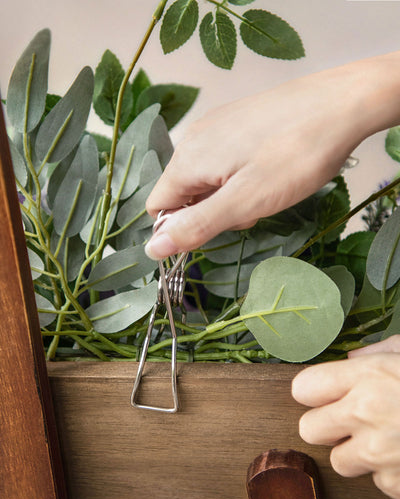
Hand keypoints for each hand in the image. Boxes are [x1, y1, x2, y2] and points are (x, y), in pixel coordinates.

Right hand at [145, 52, 399, 258]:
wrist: (341, 103)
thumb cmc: (295, 156)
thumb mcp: (245, 201)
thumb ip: (197, 226)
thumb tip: (153, 249)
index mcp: (188, 159)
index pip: (158, 208)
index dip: (182, 227)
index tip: (220, 228)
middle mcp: (194, 138)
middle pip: (183, 193)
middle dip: (212, 212)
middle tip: (253, 209)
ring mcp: (216, 125)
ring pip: (206, 178)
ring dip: (230, 196)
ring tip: (267, 190)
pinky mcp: (238, 120)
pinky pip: (223, 159)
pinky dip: (241, 175)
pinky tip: (270, 172)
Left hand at [292, 336, 399, 498]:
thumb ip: (377, 352)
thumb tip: (351, 357)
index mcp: (368, 376)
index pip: (303, 387)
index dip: (314, 392)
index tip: (325, 394)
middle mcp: (365, 413)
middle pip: (308, 429)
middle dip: (326, 426)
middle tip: (350, 421)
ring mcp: (379, 453)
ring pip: (339, 462)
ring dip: (357, 455)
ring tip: (385, 439)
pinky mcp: (395, 484)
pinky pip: (377, 483)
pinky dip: (389, 474)